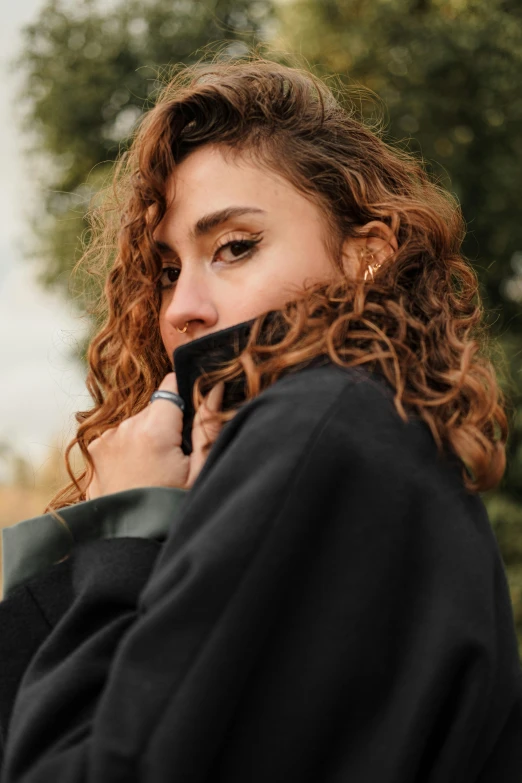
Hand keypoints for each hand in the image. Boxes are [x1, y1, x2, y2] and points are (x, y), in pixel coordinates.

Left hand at [85, 373, 226, 499]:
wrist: (131, 542)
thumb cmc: (170, 509)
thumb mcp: (200, 471)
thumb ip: (208, 425)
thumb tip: (214, 387)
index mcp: (154, 430)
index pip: (172, 384)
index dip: (187, 397)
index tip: (193, 419)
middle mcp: (125, 428)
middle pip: (157, 407)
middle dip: (170, 423)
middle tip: (177, 458)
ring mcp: (105, 439)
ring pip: (139, 422)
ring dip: (150, 436)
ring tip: (157, 471)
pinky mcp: (95, 451)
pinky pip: (121, 436)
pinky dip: (132, 448)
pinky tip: (139, 473)